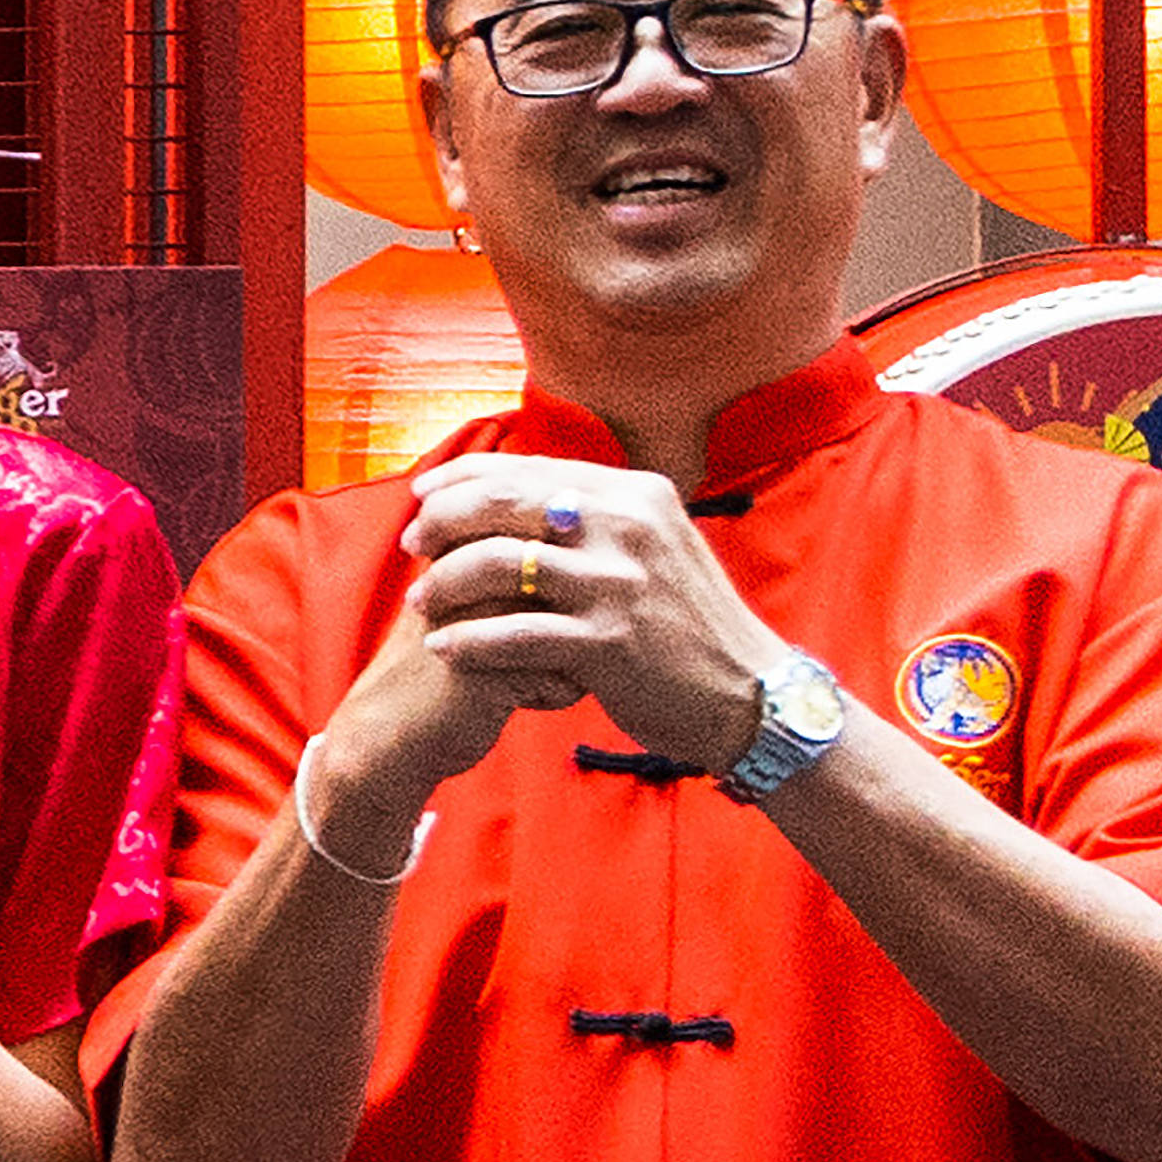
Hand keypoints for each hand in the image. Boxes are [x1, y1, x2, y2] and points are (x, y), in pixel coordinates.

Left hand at [391, 457, 788, 768]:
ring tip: (420, 600)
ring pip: (498, 563)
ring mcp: (617, 583)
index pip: (528, 468)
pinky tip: (443, 648)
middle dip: (443, 519)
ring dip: (446, 581)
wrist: (748, 694)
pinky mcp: (608, 642)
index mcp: (634, 494)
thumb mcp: (656, 547)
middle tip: (413, 543)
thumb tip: (525, 493)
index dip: (464, 477)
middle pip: (504, 502)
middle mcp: (626, 526)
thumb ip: (597, 517)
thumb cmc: (689, 626)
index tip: (424, 494)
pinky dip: (469, 639)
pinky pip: (515, 634)